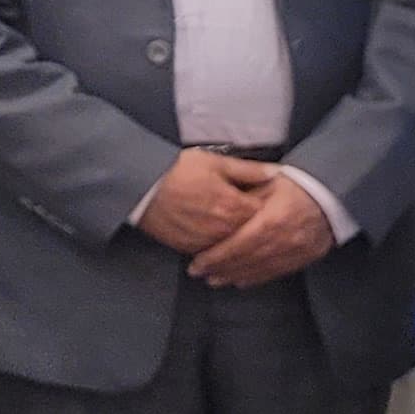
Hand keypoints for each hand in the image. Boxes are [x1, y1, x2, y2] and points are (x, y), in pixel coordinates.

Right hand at [135, 149, 269, 255]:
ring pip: (232, 245)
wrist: (139, 187)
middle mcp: (223, 229)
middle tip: (251, 216)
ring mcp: (206, 241)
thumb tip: (275, 173)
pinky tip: (213, 235)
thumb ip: (248, 170)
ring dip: (236, 238)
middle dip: (255, 226)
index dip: (268, 207)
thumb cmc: (175, 171)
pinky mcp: (189, 248)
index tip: (264, 201)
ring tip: (229, 225)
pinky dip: (217, 246)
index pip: (266, 214)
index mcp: (234, 206)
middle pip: (251, 233)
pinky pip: (211, 251)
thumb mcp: (214, 162)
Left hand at [192, 174, 335, 288]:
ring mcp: (299, 251)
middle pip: (248, 260)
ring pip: (261, 269)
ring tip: (214, 280)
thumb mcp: (267, 182)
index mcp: (273, 219)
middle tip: (199, 274)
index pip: (239, 245)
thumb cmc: (296, 184)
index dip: (216, 257)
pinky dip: (257, 278)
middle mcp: (286, 239)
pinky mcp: (307, 257)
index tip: (196, 263)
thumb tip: (216, 208)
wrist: (334, 193)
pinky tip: (241, 281)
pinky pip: (278, 272)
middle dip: (220, 269)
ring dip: (235, 276)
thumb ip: (243, 197)